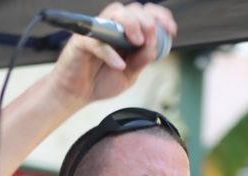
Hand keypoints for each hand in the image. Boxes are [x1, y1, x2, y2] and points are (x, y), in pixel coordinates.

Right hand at [49, 2, 177, 105]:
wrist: (76, 95)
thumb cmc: (100, 82)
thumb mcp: (128, 76)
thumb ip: (140, 63)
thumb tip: (154, 49)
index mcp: (127, 32)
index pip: (147, 14)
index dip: (161, 17)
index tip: (171, 30)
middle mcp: (114, 27)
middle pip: (134, 9)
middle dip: (147, 22)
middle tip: (149, 39)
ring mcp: (98, 31)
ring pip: (117, 13)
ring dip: (131, 24)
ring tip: (137, 43)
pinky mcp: (82, 41)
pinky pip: (98, 41)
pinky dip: (110, 53)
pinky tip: (119, 65)